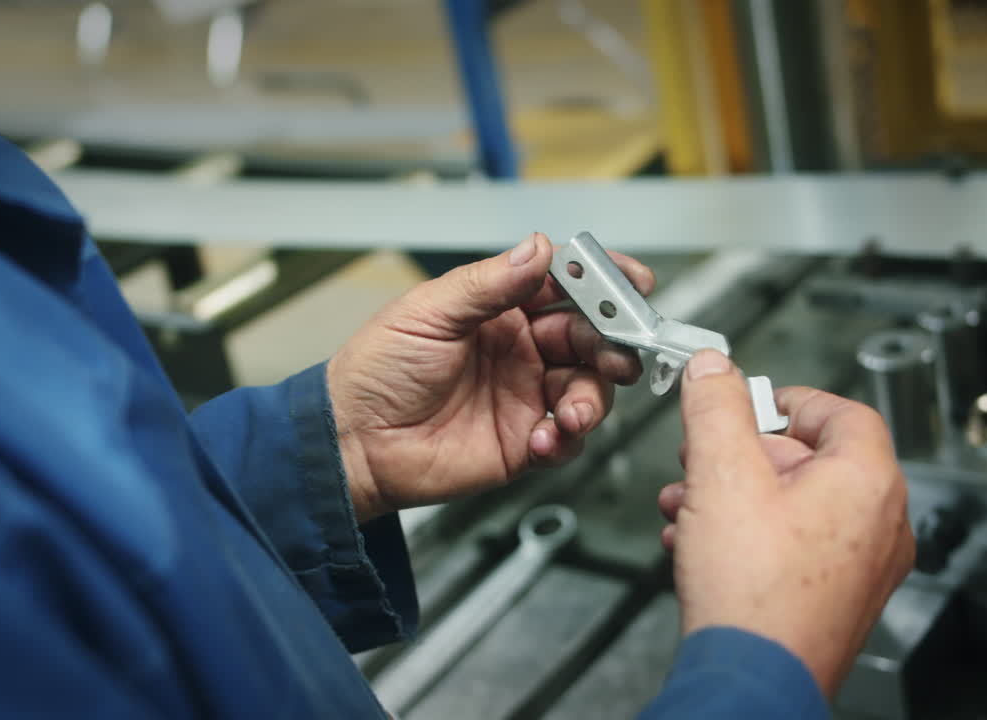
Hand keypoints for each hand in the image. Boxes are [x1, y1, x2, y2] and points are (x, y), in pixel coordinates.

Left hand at [328, 232, 654, 522]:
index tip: (632, 281)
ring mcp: (526, 396)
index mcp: (501, 310)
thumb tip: (539, 249)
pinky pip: (568, 438)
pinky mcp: (524, 442)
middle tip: (617, 352)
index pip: (565, 286)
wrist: (354, 442)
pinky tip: (541, 437)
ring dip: (593, 396)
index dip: (603, 281)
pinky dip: (566, 438)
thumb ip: (488, 284)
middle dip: (613, 342)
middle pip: (591, 337)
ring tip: (571, 410)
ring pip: (590, 388)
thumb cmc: (376, 371)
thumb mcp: (428, 313)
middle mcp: (522, 350)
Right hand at [657, 350, 913, 696]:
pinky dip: (748, 534)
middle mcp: (879, 525)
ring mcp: (861, 568)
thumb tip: (713, 367)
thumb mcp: (720, 473)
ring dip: (734, 496)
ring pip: (795, 506)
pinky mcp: (836, 600)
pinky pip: (794, 547)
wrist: (754, 678)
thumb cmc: (754, 592)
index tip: (748, 401)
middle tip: (702, 456)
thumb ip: (715, 408)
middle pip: (810, 460)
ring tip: (688, 503)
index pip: (842, 412)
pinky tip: (699, 544)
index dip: (788, 400)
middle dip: (741, 455)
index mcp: (868, 483)